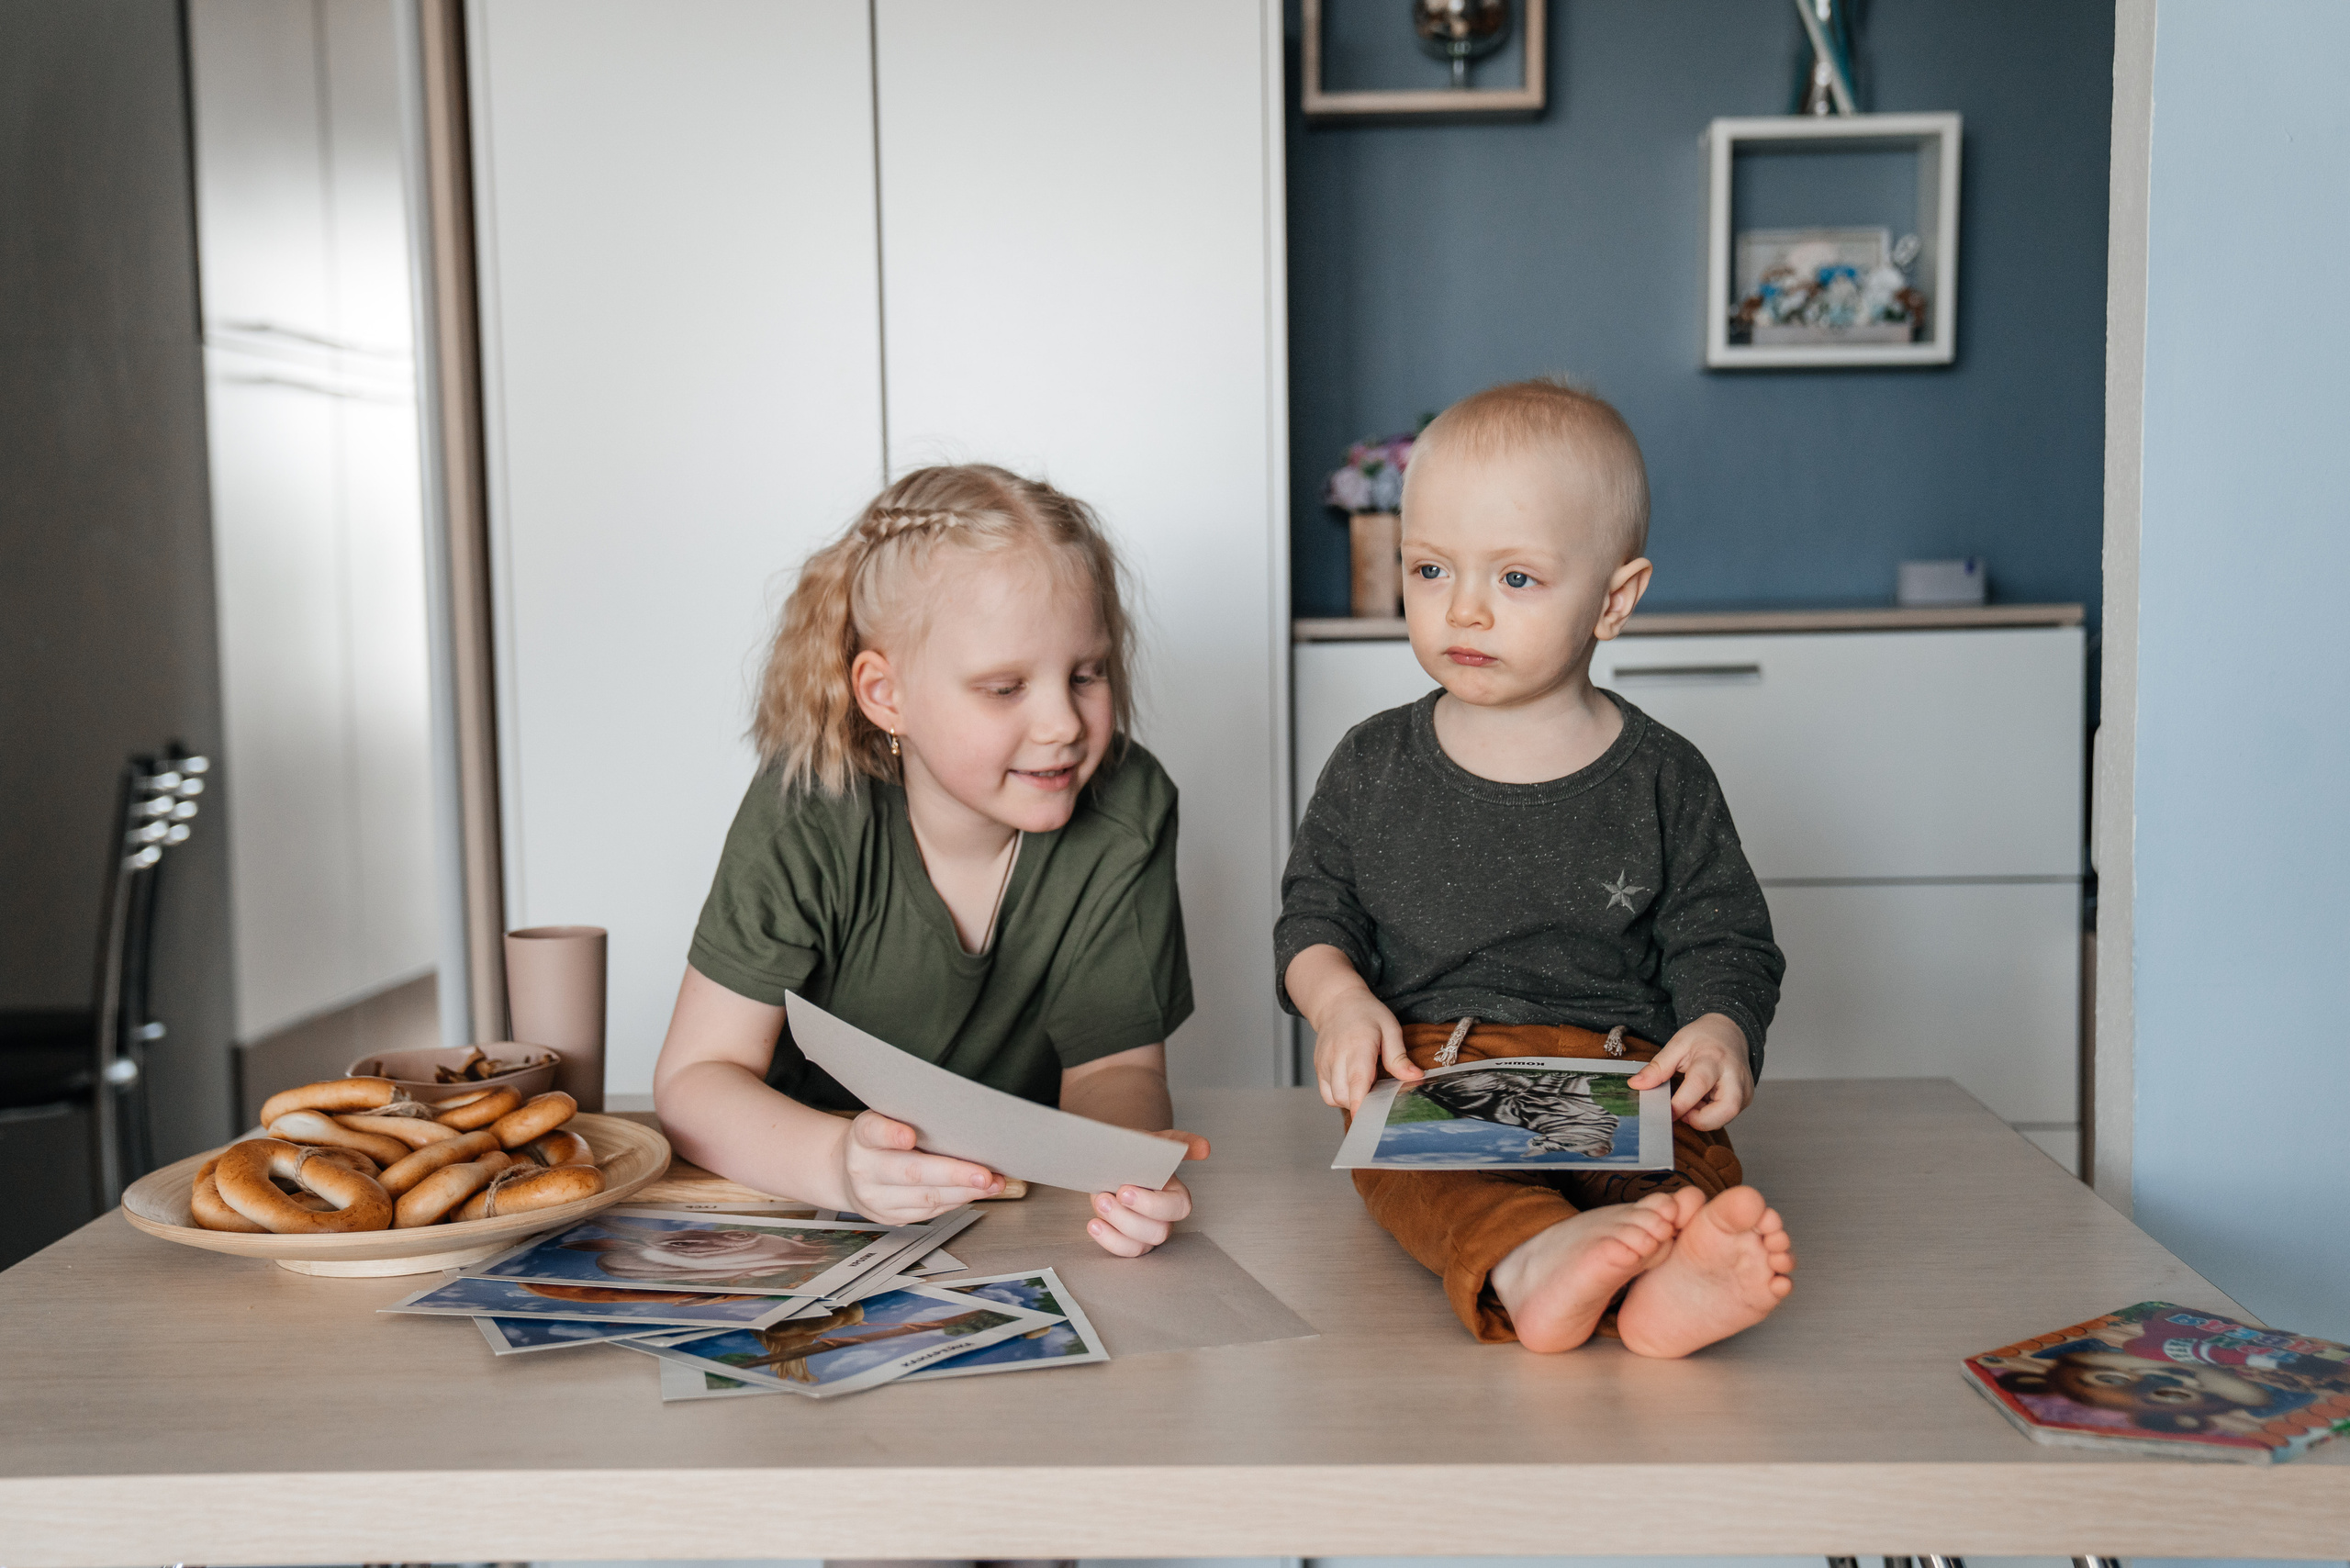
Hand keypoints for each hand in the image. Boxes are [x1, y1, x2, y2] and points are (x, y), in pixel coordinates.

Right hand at [835, 1109, 1002, 1223]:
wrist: (848, 1172)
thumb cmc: (877, 1141)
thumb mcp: (883, 1119)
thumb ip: (908, 1117)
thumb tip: (960, 1115)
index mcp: (862, 1136)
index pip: (873, 1132)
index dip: (891, 1134)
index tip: (908, 1136)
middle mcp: (864, 1168)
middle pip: (910, 1172)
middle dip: (953, 1174)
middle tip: (983, 1174)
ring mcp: (875, 1197)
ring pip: (925, 1197)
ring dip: (964, 1191)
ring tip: (992, 1183)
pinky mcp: (890, 1216)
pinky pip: (929, 1211)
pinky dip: (957, 1201)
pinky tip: (975, 1192)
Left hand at [1085, 1129, 1206, 1256]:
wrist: (1112, 1161)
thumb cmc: (1135, 1154)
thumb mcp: (1155, 1143)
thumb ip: (1179, 1143)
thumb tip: (1204, 1148)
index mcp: (1176, 1193)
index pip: (1178, 1208)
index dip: (1151, 1205)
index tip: (1124, 1191)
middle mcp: (1165, 1217)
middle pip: (1158, 1231)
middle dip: (1129, 1218)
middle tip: (1107, 1198)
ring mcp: (1148, 1232)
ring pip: (1140, 1245)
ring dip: (1116, 1227)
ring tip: (1100, 1203)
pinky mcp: (1131, 1241)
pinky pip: (1124, 1251)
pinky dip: (1108, 1240)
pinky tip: (1094, 1224)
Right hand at [1311, 989, 1416, 1111]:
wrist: (1337, 1003)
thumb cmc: (1367, 1014)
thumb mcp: (1390, 1028)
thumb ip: (1399, 1056)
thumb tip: (1415, 1077)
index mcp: (1358, 1045)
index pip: (1357, 1081)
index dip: (1362, 1104)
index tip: (1370, 1120)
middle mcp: (1337, 1056)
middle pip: (1346, 1095)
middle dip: (1363, 1103)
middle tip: (1380, 1091)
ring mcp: (1324, 1063)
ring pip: (1335, 1098)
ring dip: (1352, 1101)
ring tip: (1366, 1085)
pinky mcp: (1318, 1068)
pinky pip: (1327, 1095)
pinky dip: (1339, 1098)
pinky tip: (1352, 1086)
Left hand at [1626, 1013, 1753, 1129]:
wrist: (1730, 1032)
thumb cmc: (1703, 1038)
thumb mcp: (1677, 1045)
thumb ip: (1657, 1067)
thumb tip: (1635, 1085)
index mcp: (1714, 1058)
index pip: (1699, 1085)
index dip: (1680, 1104)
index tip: (1662, 1113)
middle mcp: (1735, 1076)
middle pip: (1725, 1109)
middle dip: (1699, 1120)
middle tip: (1680, 1111)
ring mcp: (1744, 1090)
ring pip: (1726, 1117)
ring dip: (1703, 1117)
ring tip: (1691, 1100)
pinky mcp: (1746, 1099)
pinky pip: (1726, 1116)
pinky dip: (1709, 1114)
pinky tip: (1702, 1100)